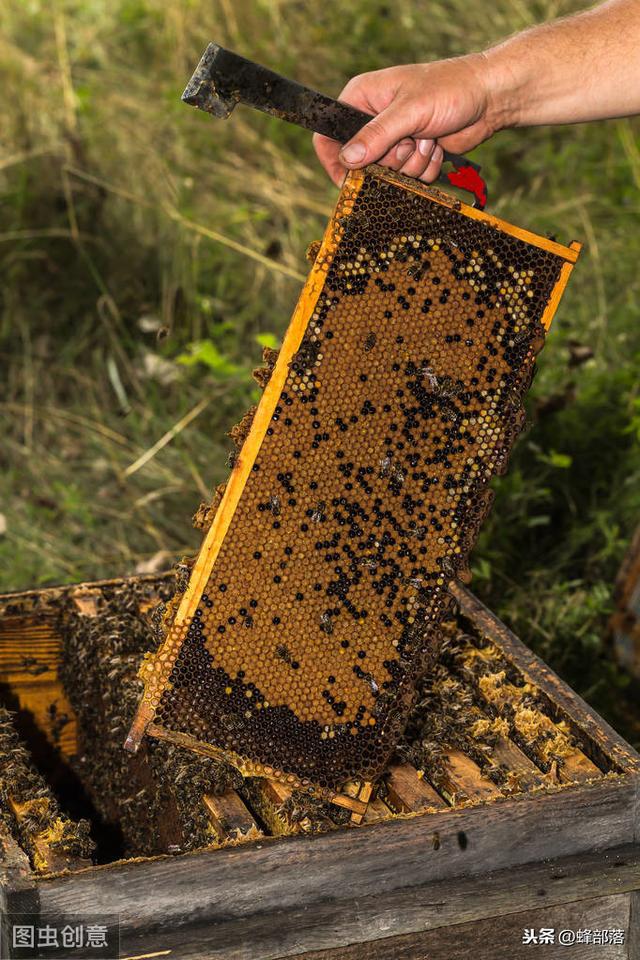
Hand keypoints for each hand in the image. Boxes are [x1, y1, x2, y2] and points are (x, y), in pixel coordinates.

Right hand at [313, 54, 498, 186]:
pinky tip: (437, 144)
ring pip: (389, 173)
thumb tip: (347, 159)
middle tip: (409, 141)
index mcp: (362, 98)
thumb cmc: (450, 89)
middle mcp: (373, 120)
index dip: (335, 161)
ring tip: (428, 138)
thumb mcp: (409, 110)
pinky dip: (426, 167)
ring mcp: (394, 140)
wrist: (488, 97)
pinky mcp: (413, 155)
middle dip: (390, 160)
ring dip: (412, 163)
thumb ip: (376, 135)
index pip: (329, 135)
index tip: (348, 181)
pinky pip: (409, 178)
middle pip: (363, 162)